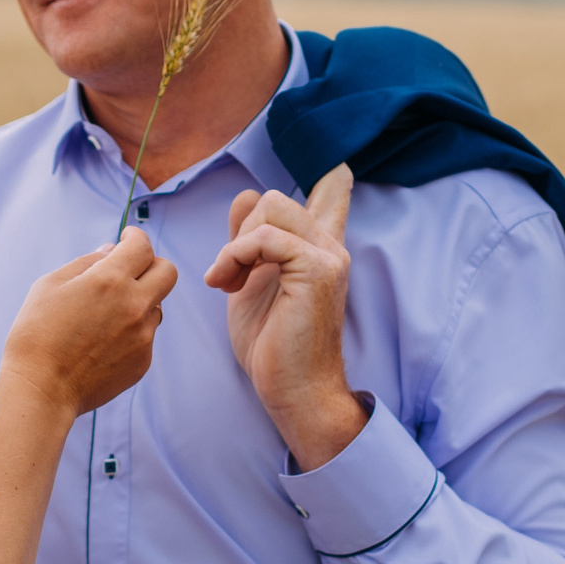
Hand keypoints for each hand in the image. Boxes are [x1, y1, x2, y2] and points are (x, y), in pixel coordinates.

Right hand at [0, 227, 179, 415]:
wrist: (42, 390)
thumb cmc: (36, 334)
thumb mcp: (50, 286)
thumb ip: (86, 263)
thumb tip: (111, 251)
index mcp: (110, 280)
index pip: (142, 246)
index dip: (135, 237)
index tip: (127, 239)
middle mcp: (134, 305)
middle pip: (167, 272)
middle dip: (151, 264)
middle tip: (130, 270)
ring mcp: (143, 336)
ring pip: (156, 306)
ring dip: (140, 301)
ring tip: (105, 315)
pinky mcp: (143, 361)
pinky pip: (145, 335)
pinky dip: (131, 331)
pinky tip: (102, 342)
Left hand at [203, 163, 366, 468]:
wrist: (293, 390)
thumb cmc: (274, 346)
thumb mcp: (252, 283)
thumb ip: (249, 242)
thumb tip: (244, 196)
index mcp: (318, 251)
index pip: (331, 198)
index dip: (331, 184)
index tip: (338, 172)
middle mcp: (329, 248)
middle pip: (274, 199)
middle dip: (238, 232)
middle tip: (230, 276)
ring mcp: (327, 256)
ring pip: (270, 208)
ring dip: (235, 245)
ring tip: (227, 282)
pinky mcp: (317, 269)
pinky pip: (265, 237)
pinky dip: (235, 256)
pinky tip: (225, 284)